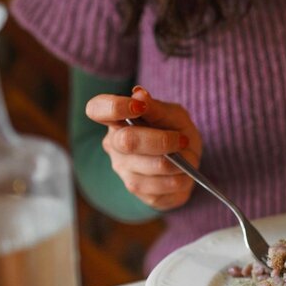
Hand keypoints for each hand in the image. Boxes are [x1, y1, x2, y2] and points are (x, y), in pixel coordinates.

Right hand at [85, 86, 202, 210]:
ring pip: (149, 168)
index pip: (97, 109)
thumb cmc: (175, 132)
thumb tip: (139, 93)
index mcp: (118, 119)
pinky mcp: (137, 192)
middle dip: (161, 140)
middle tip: (182, 140)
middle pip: (128, 140)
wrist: (186, 163)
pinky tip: (183, 175)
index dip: (114, 106)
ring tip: (188, 159)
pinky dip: (178, 181)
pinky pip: (159, 189)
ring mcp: (123, 170)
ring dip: (176, 164)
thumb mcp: (172, 115)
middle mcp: (114, 145)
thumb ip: (156, 107)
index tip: (139, 106)